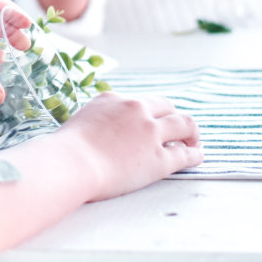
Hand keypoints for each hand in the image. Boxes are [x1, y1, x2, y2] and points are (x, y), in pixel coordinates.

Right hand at [55, 92, 202, 201]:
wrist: (71, 163)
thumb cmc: (66, 149)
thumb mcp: (81, 121)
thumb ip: (98, 120)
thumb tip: (103, 131)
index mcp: (113, 99)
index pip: (140, 102)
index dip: (149, 113)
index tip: (151, 122)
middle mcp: (135, 110)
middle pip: (167, 107)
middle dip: (174, 117)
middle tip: (178, 130)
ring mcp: (150, 133)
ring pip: (185, 125)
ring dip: (191, 133)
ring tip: (193, 142)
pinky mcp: (160, 159)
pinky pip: (186, 154)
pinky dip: (194, 155)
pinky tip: (195, 158)